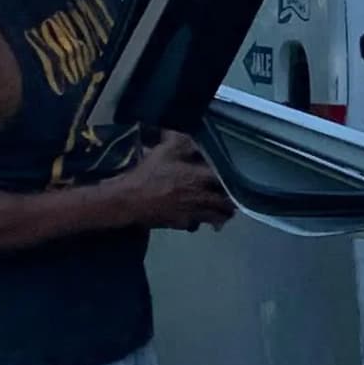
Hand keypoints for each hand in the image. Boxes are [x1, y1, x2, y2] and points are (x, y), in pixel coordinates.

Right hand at [117, 131, 232, 232]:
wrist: (129, 199)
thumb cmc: (148, 173)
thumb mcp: (164, 150)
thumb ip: (181, 142)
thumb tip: (193, 139)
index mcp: (199, 177)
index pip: (225, 180)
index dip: (231, 180)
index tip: (234, 180)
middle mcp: (200, 197)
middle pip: (225, 203)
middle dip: (230, 202)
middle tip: (231, 199)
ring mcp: (192, 213)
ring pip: (215, 217)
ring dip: (221, 215)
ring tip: (223, 213)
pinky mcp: (181, 224)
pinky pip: (196, 225)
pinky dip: (199, 222)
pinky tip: (198, 220)